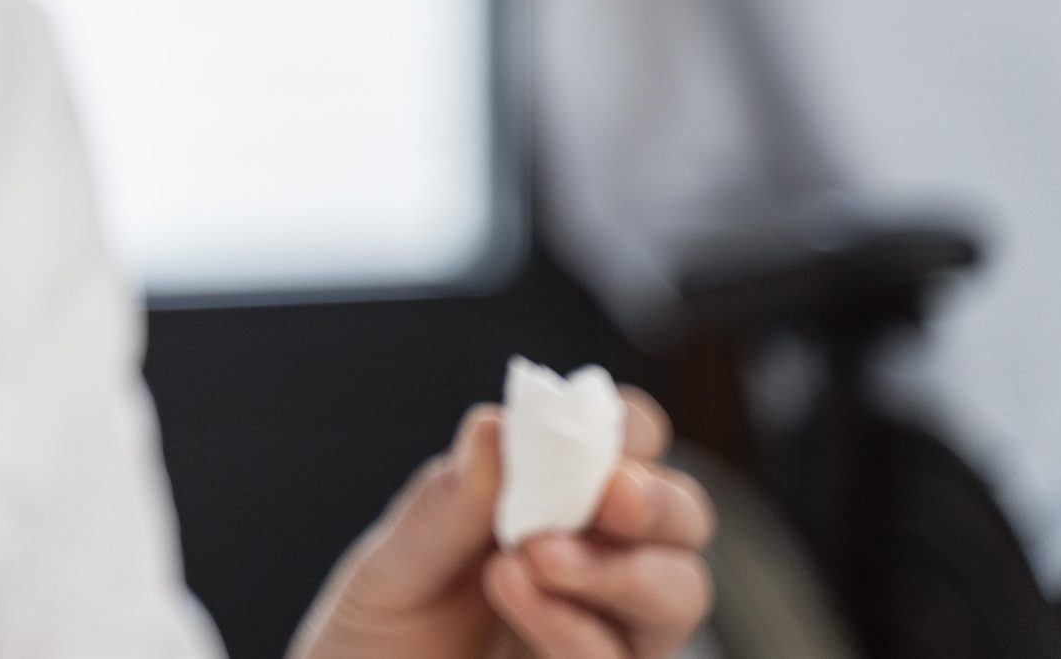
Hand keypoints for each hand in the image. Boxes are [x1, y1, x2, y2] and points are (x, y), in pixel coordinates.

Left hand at [292, 390, 714, 658]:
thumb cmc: (379, 634)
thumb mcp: (392, 566)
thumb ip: (445, 505)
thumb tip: (493, 425)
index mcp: (551, 499)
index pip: (626, 440)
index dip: (625, 425)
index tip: (591, 429)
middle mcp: (595, 560)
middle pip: (681, 514)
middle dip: (654, 500)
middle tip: (609, 496)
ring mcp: (607, 630)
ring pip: (679, 591)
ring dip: (618, 568)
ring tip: (534, 557)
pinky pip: (625, 657)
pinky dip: (577, 630)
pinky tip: (519, 599)